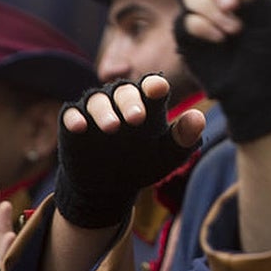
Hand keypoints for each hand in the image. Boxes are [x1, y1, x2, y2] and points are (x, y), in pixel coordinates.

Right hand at [54, 74, 202, 227]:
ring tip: (112, 127)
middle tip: (137, 118)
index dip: (154, 86)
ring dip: (104, 111)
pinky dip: (75, 119)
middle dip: (130, 101)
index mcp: (148, 103)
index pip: (152, 87)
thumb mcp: (168, 154)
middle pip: (124, 91)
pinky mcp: (73, 124)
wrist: (111, 185)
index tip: (158, 89)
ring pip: (97, 100)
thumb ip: (184, 136)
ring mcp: (96, 110)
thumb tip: (199, 118)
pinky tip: (80, 127)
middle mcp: (121, 101)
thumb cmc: (145, 162)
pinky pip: (71, 115)